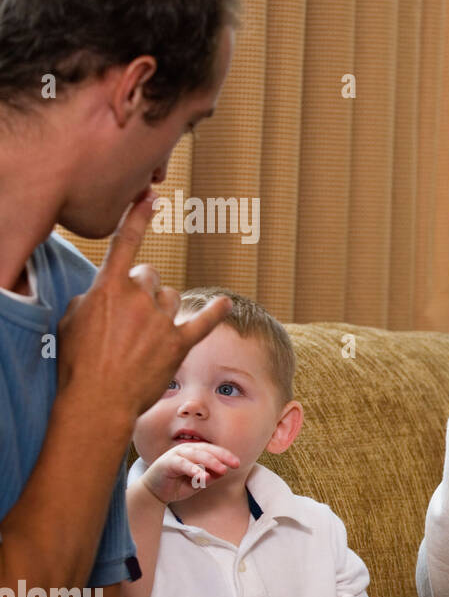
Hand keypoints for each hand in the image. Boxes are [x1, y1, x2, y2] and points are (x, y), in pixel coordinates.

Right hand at [56, 192, 231, 420]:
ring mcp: (162, 320)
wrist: (98, 400)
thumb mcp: (73, 321)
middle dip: (141, 291)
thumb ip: (94, 298)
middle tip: (128, 320)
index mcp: (108, 288)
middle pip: (150, 277)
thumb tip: (110, 294)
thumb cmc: (79, 362)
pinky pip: (203, 322)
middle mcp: (139, 298)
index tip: (151, 196)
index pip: (126, 244)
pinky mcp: (179, 343)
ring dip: (162, 309)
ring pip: (171, 298)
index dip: (139, 217)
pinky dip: (215, 313)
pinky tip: (225, 304)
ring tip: (144, 337)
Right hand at [139, 442, 240, 504]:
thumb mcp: (198, 481)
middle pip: (207, 450)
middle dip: (222, 457)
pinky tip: (203, 477)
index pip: (214, 451)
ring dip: (211, 462)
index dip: (226, 456)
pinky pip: (183, 464)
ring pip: (197, 455)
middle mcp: (187, 450)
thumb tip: (223, 471)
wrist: (154, 492)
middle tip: (234, 465)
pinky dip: (194, 469)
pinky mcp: (167, 462)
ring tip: (222, 470)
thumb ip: (210, 475)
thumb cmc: (177, 484)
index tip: (237, 464)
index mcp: (195, 451)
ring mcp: (176, 454)